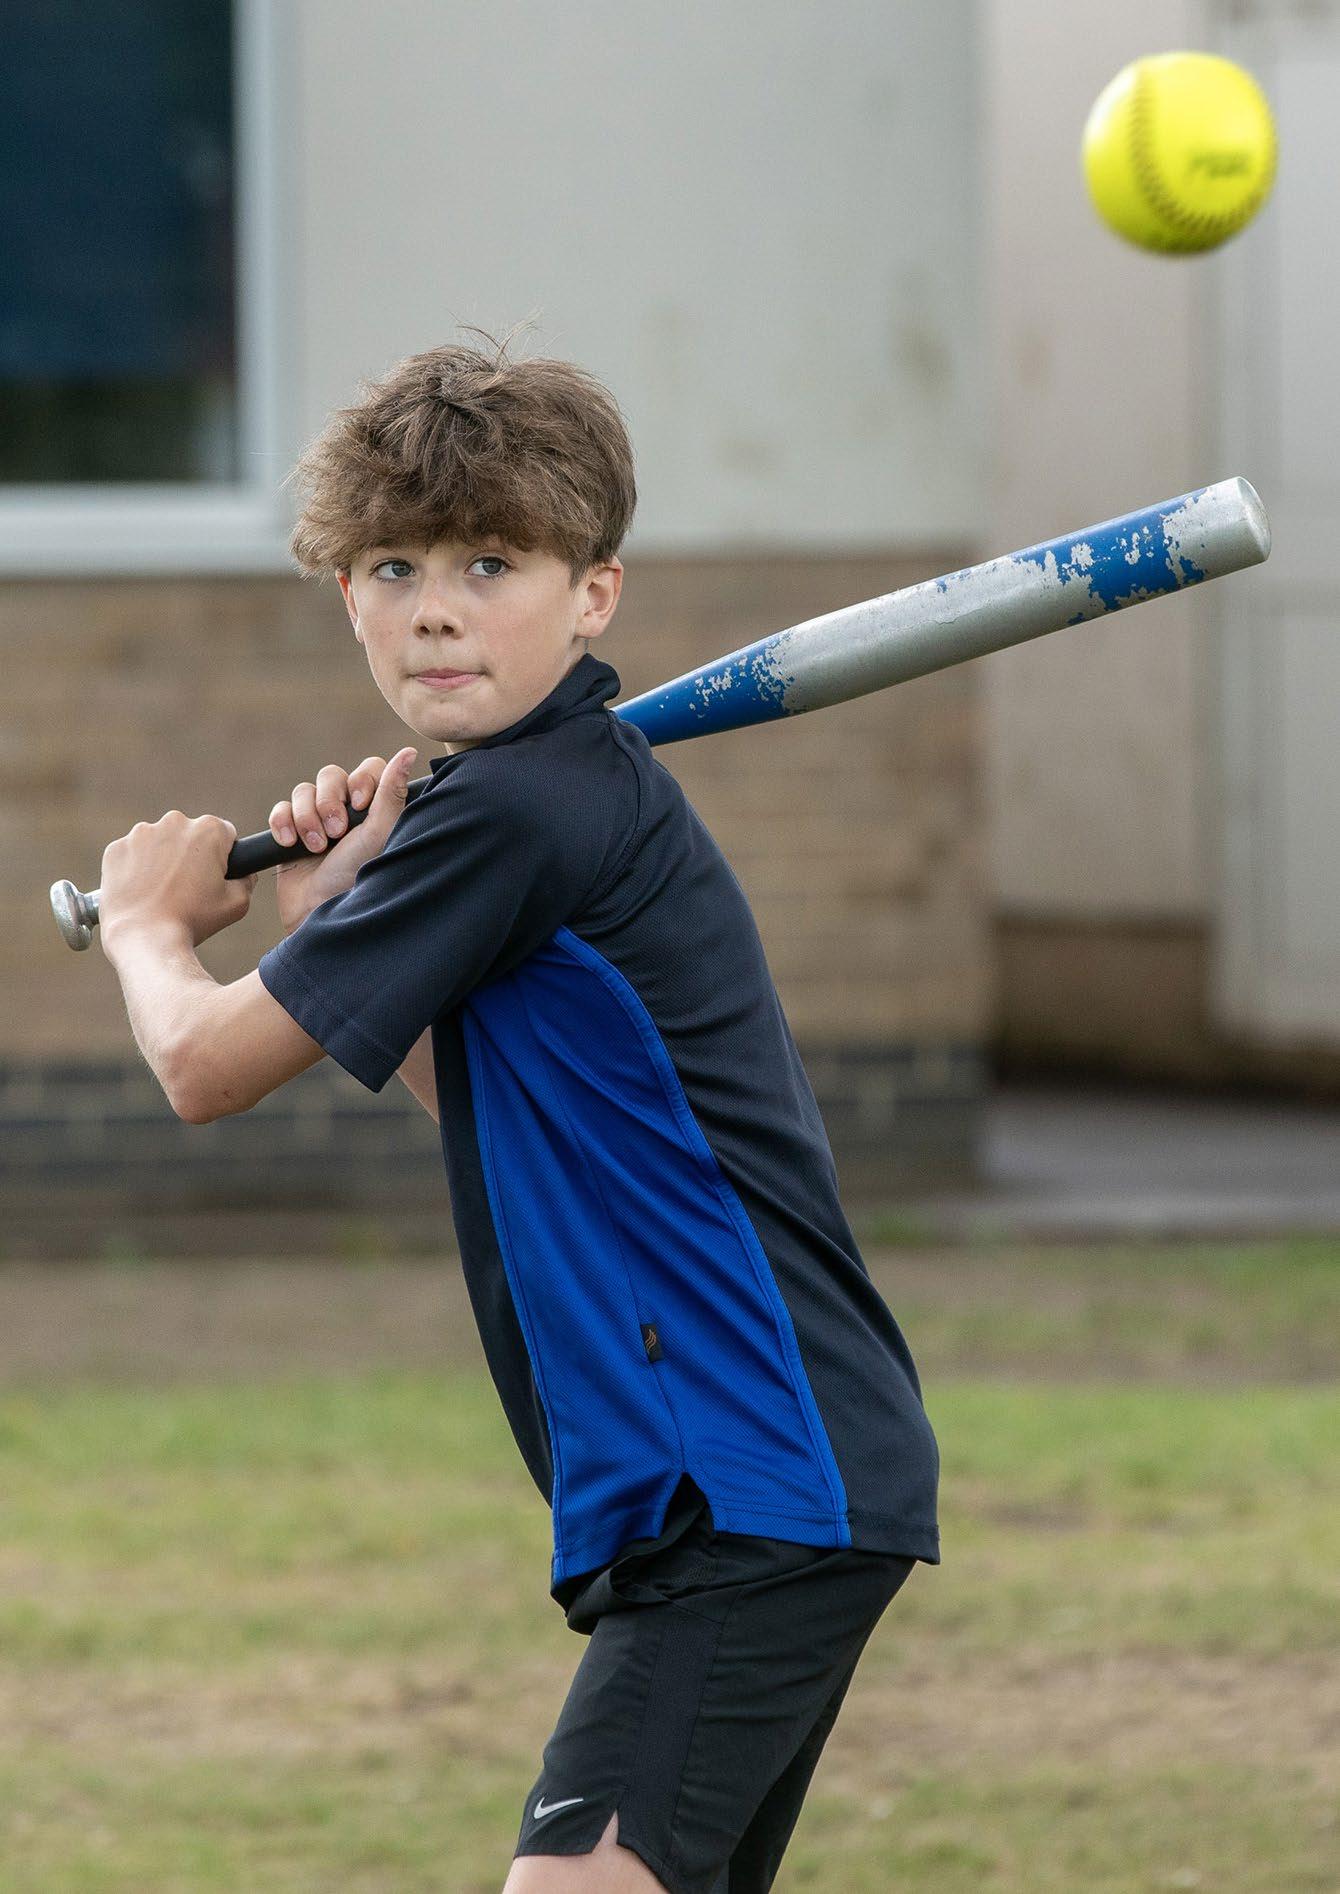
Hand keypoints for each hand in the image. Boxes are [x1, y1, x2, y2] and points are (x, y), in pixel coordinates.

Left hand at [100, 812, 258, 958]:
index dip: (223, 857)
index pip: (224, 834)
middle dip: (191, 854)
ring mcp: (141, 834)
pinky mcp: (116, 848)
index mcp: (208, 829)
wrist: (144, 937)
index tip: (213, 876)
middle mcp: (174, 821)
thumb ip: (247, 880)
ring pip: (159, 842)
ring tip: (163, 893)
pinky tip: (142, 893)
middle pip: (189, 835)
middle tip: (188, 888)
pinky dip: (136, 869)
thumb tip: (245, 873)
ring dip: (163, 860)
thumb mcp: (237, 903)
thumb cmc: (193, 920)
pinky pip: (132, 855)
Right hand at [269, 747, 417, 935]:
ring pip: (303, 791)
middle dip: (328, 803)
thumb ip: (392, 791)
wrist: (318, 912)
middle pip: (331, 775)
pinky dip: (283, 824)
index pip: (368, 768)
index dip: (360, 780)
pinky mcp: (291, 833)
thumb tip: (409, 752)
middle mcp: (347, 812)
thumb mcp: (379, 833)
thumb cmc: (357, 876)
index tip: (360, 805)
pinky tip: (291, 845)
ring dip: (307, 817)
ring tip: (316, 846)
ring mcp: (317, 821)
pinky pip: (280, 809)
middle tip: (336, 832)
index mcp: (375, 809)